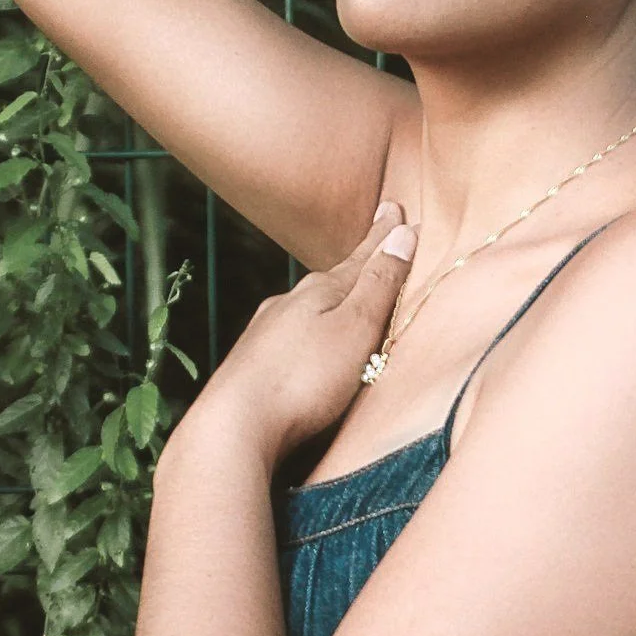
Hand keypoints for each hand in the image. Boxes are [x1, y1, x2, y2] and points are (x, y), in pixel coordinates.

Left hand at [160, 203, 417, 475]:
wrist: (233, 427)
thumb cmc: (303, 381)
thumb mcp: (356, 329)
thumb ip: (379, 284)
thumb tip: (402, 232)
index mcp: (318, 292)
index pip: (361, 257)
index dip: (383, 237)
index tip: (396, 208)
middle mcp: (287, 305)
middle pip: (332, 278)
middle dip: (357, 262)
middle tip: (376, 240)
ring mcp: (265, 334)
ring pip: (306, 306)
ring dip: (330, 295)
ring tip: (344, 287)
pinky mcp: (253, 366)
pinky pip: (291, 334)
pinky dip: (309, 326)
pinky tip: (305, 339)